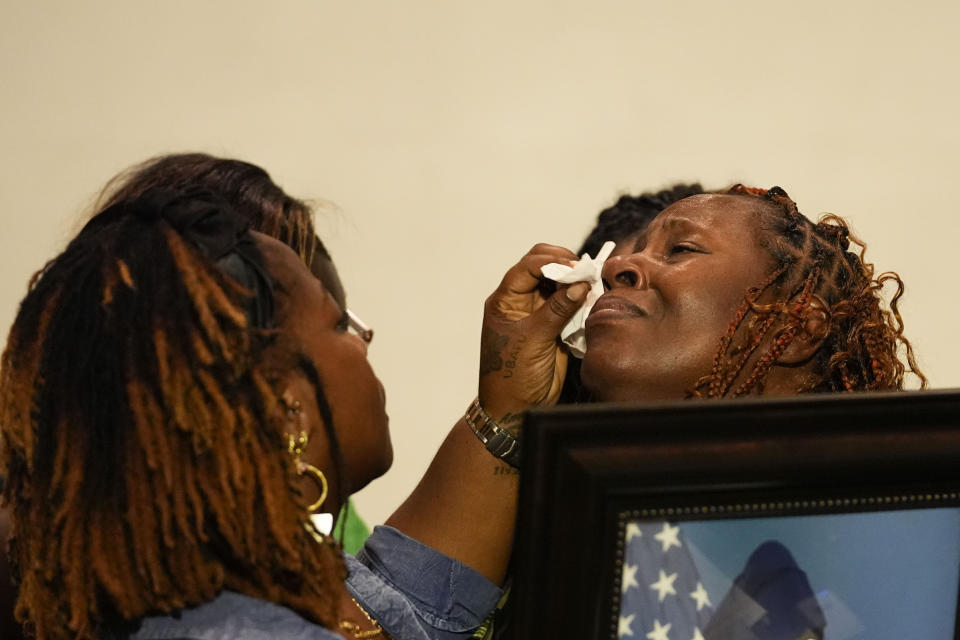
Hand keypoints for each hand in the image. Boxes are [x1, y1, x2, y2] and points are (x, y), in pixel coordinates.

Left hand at [478, 243, 589, 433]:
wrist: (516, 408)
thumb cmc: (513, 376)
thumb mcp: (533, 340)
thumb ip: (556, 310)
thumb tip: (579, 285)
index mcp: (505, 301)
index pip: (528, 267)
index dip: (552, 262)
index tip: (575, 267)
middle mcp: (520, 301)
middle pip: (541, 266)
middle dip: (564, 265)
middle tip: (586, 273)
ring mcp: (537, 312)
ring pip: (557, 283)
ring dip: (574, 281)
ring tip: (592, 284)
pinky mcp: (553, 325)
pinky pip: (568, 303)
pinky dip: (580, 299)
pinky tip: (591, 299)